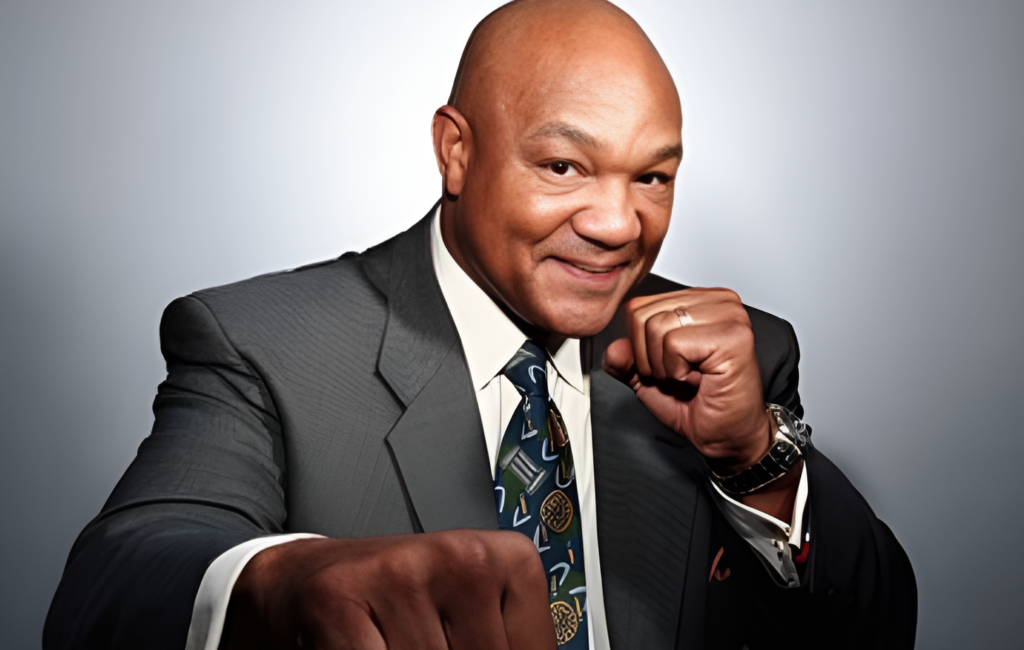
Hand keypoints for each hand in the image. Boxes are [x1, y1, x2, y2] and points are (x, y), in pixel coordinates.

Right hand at [222, 530, 556, 649]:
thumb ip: (502, 643)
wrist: (303, 579)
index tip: (466, 644)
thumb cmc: (394, 604)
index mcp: (506, 558)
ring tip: (389, 639)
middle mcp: (462, 555)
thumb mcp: (468, 619)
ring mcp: (402, 572)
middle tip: (420, 638)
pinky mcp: (341, 597)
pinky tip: (365, 643)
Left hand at [603, 287, 771, 471]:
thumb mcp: (648, 378)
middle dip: (651, 358)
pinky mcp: (733, 336)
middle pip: (644, 316)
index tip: (670, 366)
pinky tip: (701, 380)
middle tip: (681, 376)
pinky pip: (675, 344)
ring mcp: (729, 316)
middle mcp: (717, 302)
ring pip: (657, 328)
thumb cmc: (699, 404)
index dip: (641, 347)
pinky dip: (678, 372)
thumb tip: (615, 349)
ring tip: (691, 378)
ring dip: (665, 367)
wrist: (728, 435)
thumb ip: (626, 360)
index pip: (639, 306)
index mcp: (699, 300)